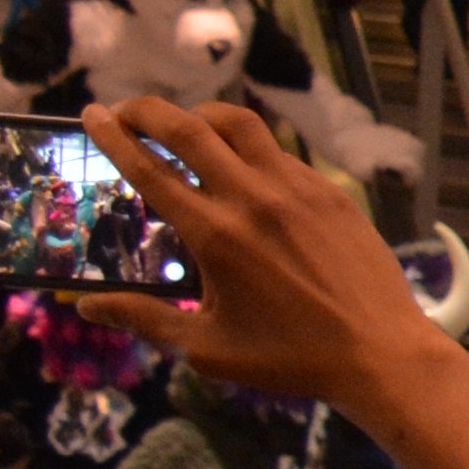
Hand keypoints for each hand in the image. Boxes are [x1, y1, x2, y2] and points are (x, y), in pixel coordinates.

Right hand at [71, 97, 468, 431]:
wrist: (382, 354)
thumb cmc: (292, 359)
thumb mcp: (208, 348)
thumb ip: (144, 319)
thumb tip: (85, 306)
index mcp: (215, 234)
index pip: (150, 169)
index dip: (115, 137)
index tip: (92, 115)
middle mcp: (253, 199)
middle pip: (189, 129)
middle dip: (148, 110)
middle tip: (126, 109)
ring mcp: (298, 190)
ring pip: (241, 126)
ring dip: (202, 115)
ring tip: (184, 124)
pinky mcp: (331, 193)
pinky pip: (281, 153)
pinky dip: (251, 148)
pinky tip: (243, 165)